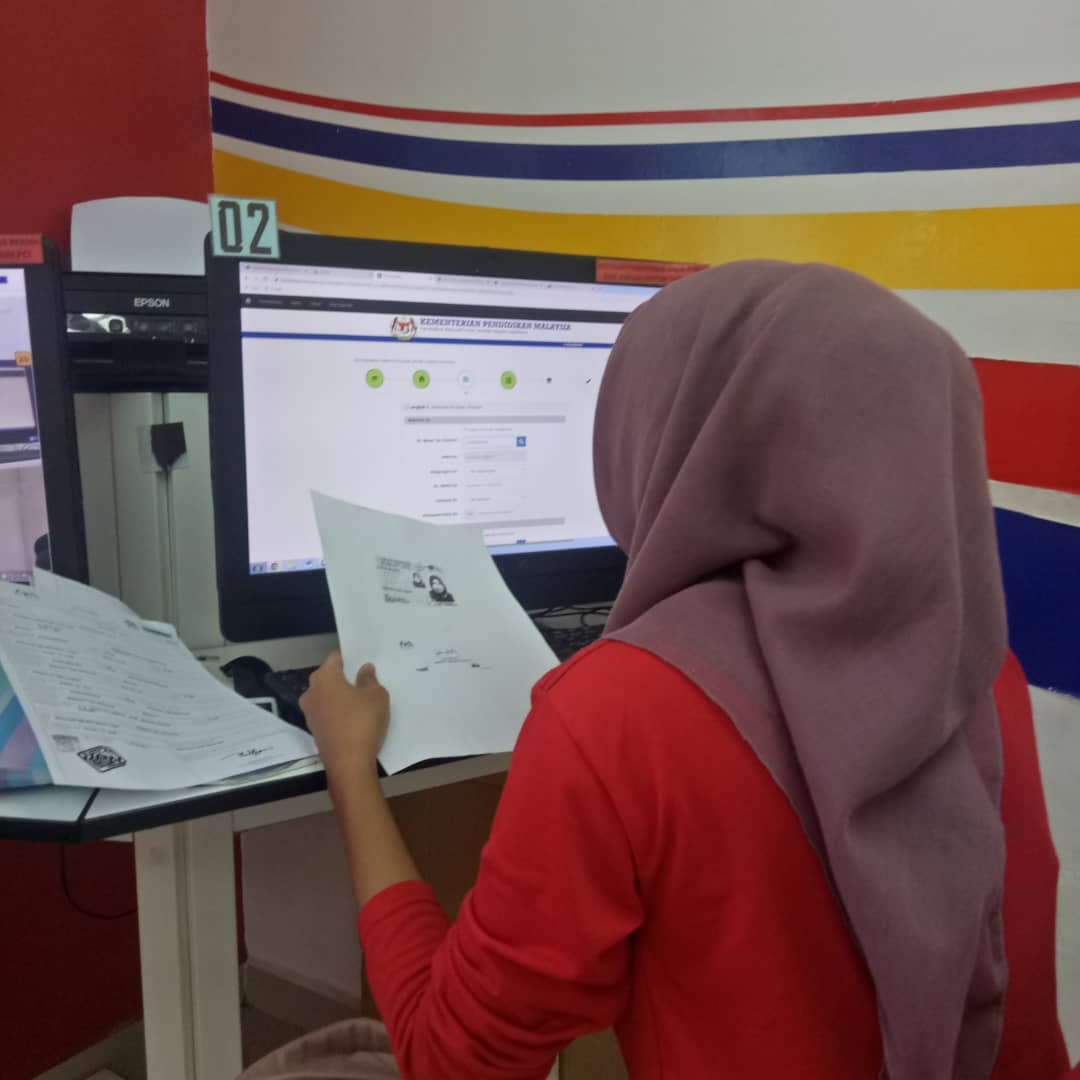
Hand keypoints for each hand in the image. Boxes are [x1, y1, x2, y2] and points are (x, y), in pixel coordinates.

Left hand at [300, 652, 388, 778]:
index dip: (350, 658)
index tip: (364, 663)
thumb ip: (370, 679)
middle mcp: (311, 692)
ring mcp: (310, 713)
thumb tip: (364, 670)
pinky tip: (354, 719)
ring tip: (362, 702)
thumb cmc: (362, 721)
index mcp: (324, 677)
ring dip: (341, 697)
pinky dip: (338, 713)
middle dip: (345, 678)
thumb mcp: (376, 696)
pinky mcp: (314, 730)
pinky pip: (328, 714)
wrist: (348, 763)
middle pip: (329, 677)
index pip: (335, 658)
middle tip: (366, 681)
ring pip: (327, 697)